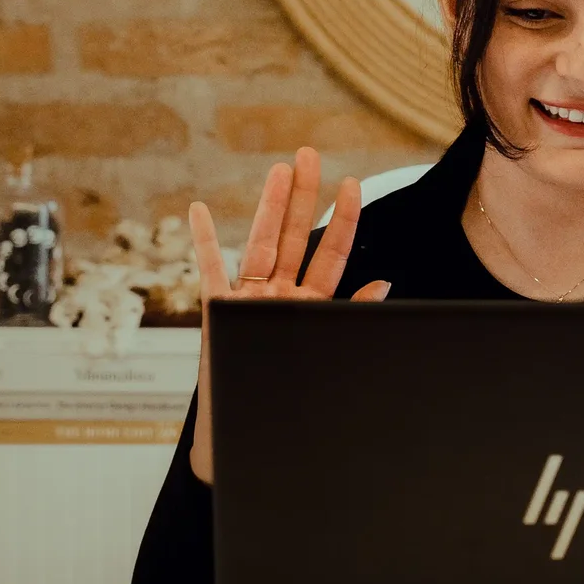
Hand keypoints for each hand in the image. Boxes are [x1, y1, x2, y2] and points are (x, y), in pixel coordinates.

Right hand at [185, 146, 389, 481]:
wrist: (248, 430)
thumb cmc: (289, 392)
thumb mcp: (327, 347)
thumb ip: (352, 313)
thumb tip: (384, 280)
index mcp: (309, 304)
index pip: (329, 253)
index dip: (341, 219)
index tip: (352, 184)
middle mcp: (279, 295)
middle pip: (293, 235)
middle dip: (302, 194)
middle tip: (309, 153)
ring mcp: (247, 300)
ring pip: (258, 244)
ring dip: (266, 206)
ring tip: (277, 170)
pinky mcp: (217, 311)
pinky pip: (209, 270)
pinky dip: (204, 240)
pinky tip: (199, 209)